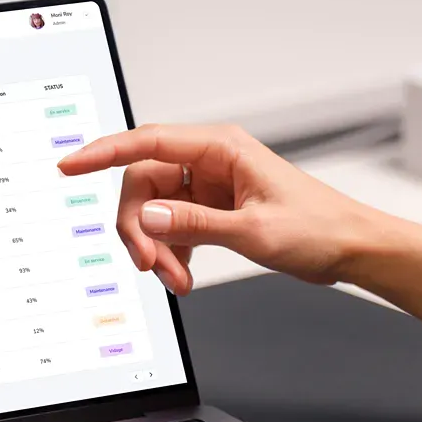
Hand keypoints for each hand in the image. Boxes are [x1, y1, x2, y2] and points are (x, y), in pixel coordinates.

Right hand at [58, 123, 385, 294]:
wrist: (351, 249)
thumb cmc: (319, 228)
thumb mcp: (253, 230)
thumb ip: (194, 223)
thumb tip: (147, 218)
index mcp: (220, 147)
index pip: (146, 142)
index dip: (103, 153)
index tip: (70, 166)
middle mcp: (210, 161)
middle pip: (143, 185)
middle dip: (140, 230)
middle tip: (152, 265)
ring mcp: (209, 185)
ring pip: (155, 211)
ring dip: (158, 248)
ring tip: (179, 279)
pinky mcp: (212, 208)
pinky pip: (172, 226)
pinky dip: (172, 252)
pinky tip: (187, 273)